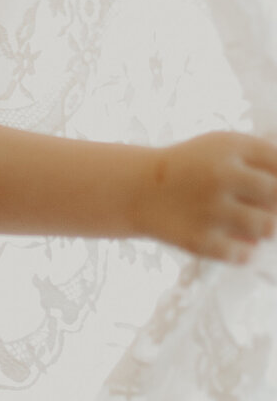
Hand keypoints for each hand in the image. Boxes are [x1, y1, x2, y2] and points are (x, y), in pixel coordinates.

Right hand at [142, 132, 276, 261]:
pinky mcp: (198, 240)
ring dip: (263, 227)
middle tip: (257, 204)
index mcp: (230, 147)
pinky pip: (244, 254)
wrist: (138, 189)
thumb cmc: (194, 166)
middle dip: (272, 203)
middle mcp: (220, 175)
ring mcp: (209, 209)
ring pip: (268, 227)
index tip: (267, 192)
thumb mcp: (225, 146)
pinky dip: (243, 250)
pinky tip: (229, 238)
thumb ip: (266, 157)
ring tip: (246, 221)